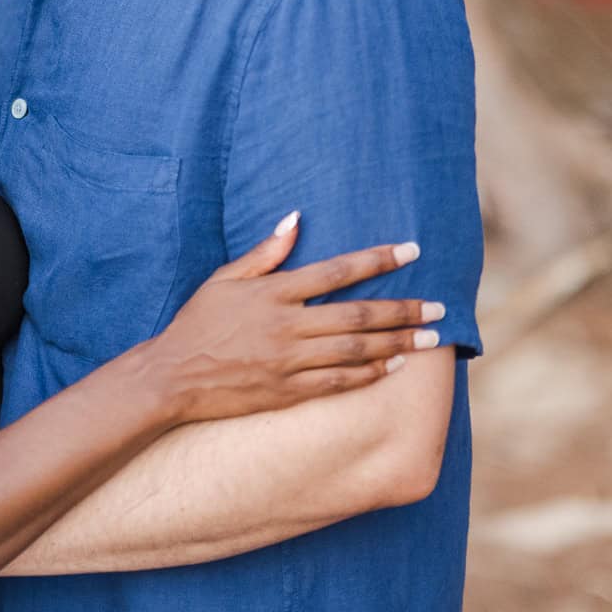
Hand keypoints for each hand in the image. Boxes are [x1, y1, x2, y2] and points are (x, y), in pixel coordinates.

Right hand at [151, 214, 443, 425]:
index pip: (337, 270)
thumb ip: (265, 251)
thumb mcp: (224, 278)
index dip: (378, 260)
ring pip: (355, 351)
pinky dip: (368, 374)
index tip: (411, 251)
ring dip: (397, 343)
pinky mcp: (287, 392)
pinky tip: (393, 367)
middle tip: (439, 306)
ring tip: (430, 338)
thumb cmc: (198, 322)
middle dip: (403, 309)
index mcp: (274, 292)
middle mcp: (286, 326)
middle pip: (357, 315)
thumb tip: (296, 219)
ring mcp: (289, 362)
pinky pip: (338, 382)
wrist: (173, 376)